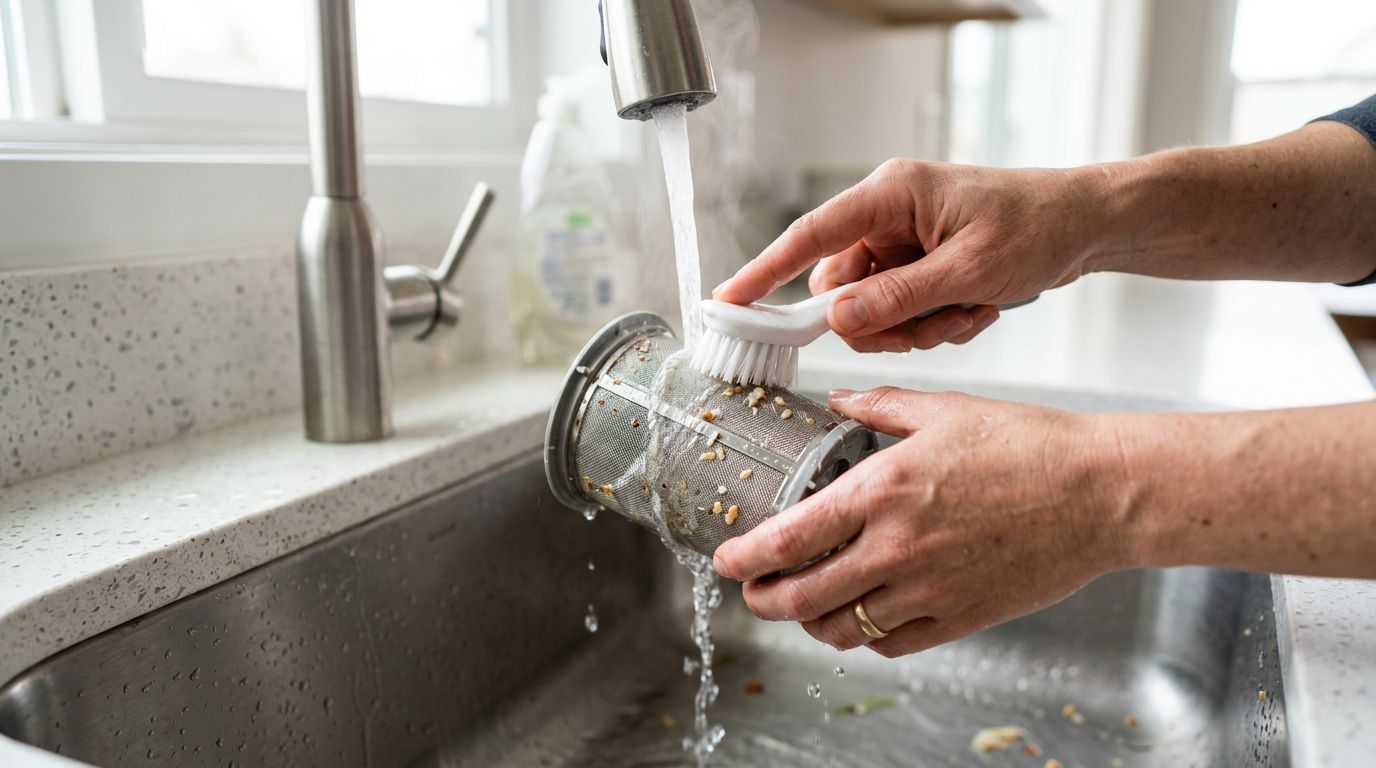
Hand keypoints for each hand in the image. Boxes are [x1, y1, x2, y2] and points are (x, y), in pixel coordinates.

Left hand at [712, 386, 1126, 656]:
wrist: (1101, 492)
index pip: (787, 539)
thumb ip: (880, 407)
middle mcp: (896, 548)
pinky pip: (894, 643)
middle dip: (763, 600)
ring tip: (805, 607)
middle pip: (801, 597)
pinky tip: (863, 618)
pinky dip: (866, 636)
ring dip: (811, 622)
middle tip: (755, 592)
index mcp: (882, 491)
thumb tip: (840, 399)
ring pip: (843, 628)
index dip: (744, 558)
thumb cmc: (1029, 445)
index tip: (725, 560)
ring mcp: (929, 589)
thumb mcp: (944, 410)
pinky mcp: (962, 617)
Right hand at [713, 159, 1104, 351]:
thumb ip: (899, 298)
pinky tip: (975, 308)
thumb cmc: (1038, 226)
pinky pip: (900, 312)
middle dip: (880, 322)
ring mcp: (903, 242)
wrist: (1087, 226)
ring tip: (966, 312)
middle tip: (927, 327)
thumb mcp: (969, 270)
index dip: (765, 271)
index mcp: (892, 195)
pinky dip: (935, 323)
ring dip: (915, 326)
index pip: (810, 236)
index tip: (729, 300)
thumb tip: (838, 320)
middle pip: (841, 289)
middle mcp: (888, 216)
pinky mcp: (919, 265)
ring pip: (870, 309)